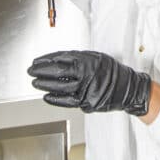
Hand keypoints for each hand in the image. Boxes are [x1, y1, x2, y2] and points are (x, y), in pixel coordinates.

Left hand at [28, 51, 150, 115]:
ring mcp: (86, 89)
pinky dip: (55, 99)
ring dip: (45, 84)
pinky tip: (47, 96)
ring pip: (60, 86)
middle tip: (31, 71)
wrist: (128, 89)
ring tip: (36, 83)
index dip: (46, 60)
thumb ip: (79, 58)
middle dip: (41, 71)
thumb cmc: (112, 73)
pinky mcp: (87, 102)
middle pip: (57, 72)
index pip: (61, 59)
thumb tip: (59, 59)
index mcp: (87, 61)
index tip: (37, 61)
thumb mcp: (97, 58)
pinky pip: (67, 101)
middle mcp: (86, 74)